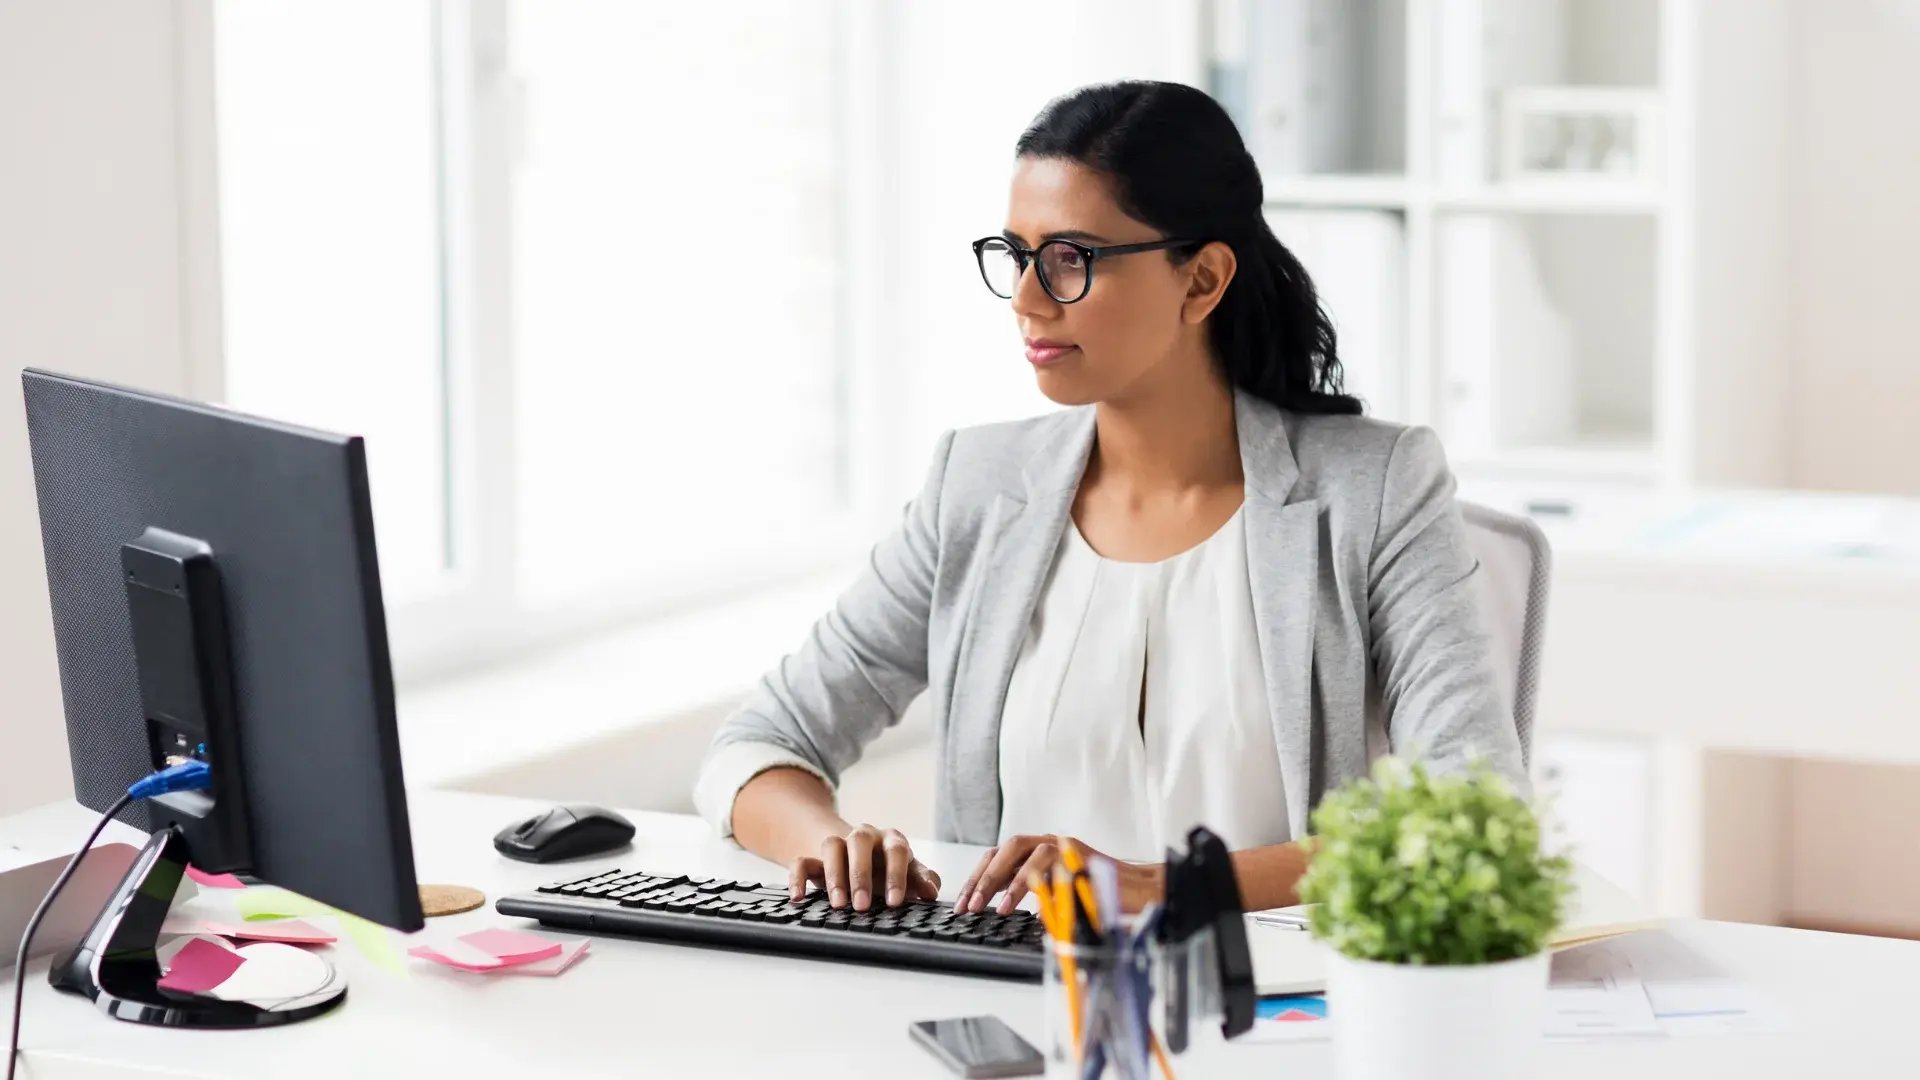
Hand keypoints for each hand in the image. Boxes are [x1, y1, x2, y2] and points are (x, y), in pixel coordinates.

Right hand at [786, 823, 940, 911]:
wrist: (857, 857)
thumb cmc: (888, 869)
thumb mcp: (908, 873)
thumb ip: (921, 880)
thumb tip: (931, 892)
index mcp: (890, 840)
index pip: (896, 850)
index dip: (896, 875)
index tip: (895, 902)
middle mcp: (864, 837)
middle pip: (859, 843)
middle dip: (861, 875)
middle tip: (862, 906)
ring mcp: (838, 844)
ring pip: (831, 846)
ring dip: (834, 877)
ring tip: (838, 905)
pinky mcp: (814, 857)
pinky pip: (801, 861)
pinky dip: (797, 878)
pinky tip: (798, 898)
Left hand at [954, 834, 1164, 915]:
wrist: (1141, 894)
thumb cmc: (1100, 898)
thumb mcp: (1058, 898)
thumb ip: (1035, 897)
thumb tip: (1001, 908)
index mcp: (1040, 851)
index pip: (1000, 857)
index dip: (978, 877)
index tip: (962, 903)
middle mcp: (1050, 843)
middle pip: (1006, 849)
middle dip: (984, 877)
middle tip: (969, 906)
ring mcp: (1065, 846)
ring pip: (1024, 850)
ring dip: (1003, 879)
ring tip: (991, 908)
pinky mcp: (1079, 855)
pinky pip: (1048, 864)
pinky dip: (1029, 883)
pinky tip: (1016, 904)